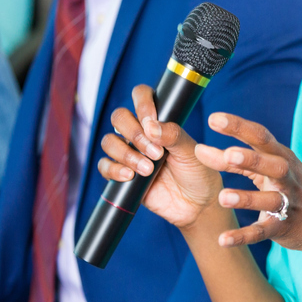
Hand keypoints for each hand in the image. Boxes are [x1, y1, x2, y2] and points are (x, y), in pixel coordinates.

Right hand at [97, 84, 223, 228]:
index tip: (151, 120)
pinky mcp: (122, 175)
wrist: (196, 205)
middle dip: (134, 133)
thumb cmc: (197, 172)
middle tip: (155, 153)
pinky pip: (104, 166)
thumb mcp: (191, 151)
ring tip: (148, 169)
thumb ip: (173, 135)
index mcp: (157, 120)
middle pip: (119, 117)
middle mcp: (140, 133)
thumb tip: (150, 126)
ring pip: (109, 141)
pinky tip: (130, 176)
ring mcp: (129, 153)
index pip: (140, 96)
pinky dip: (114, 170)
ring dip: (126, 154)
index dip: (142, 103)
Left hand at [194, 112, 301, 252]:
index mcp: (280, 156)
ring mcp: (288, 202)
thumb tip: (199, 150)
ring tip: (222, 197)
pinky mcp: (283, 227)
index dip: (238, 127)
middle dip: (251, 159)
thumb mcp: (267, 167)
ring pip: (268, 200)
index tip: (213, 118)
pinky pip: (262, 231)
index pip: (260, 136)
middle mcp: (286, 176)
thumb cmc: (288, 185)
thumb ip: (234, 159)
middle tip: (228, 155)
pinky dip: (243, 236)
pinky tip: (223, 240)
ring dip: (246, 199)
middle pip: (271, 164)